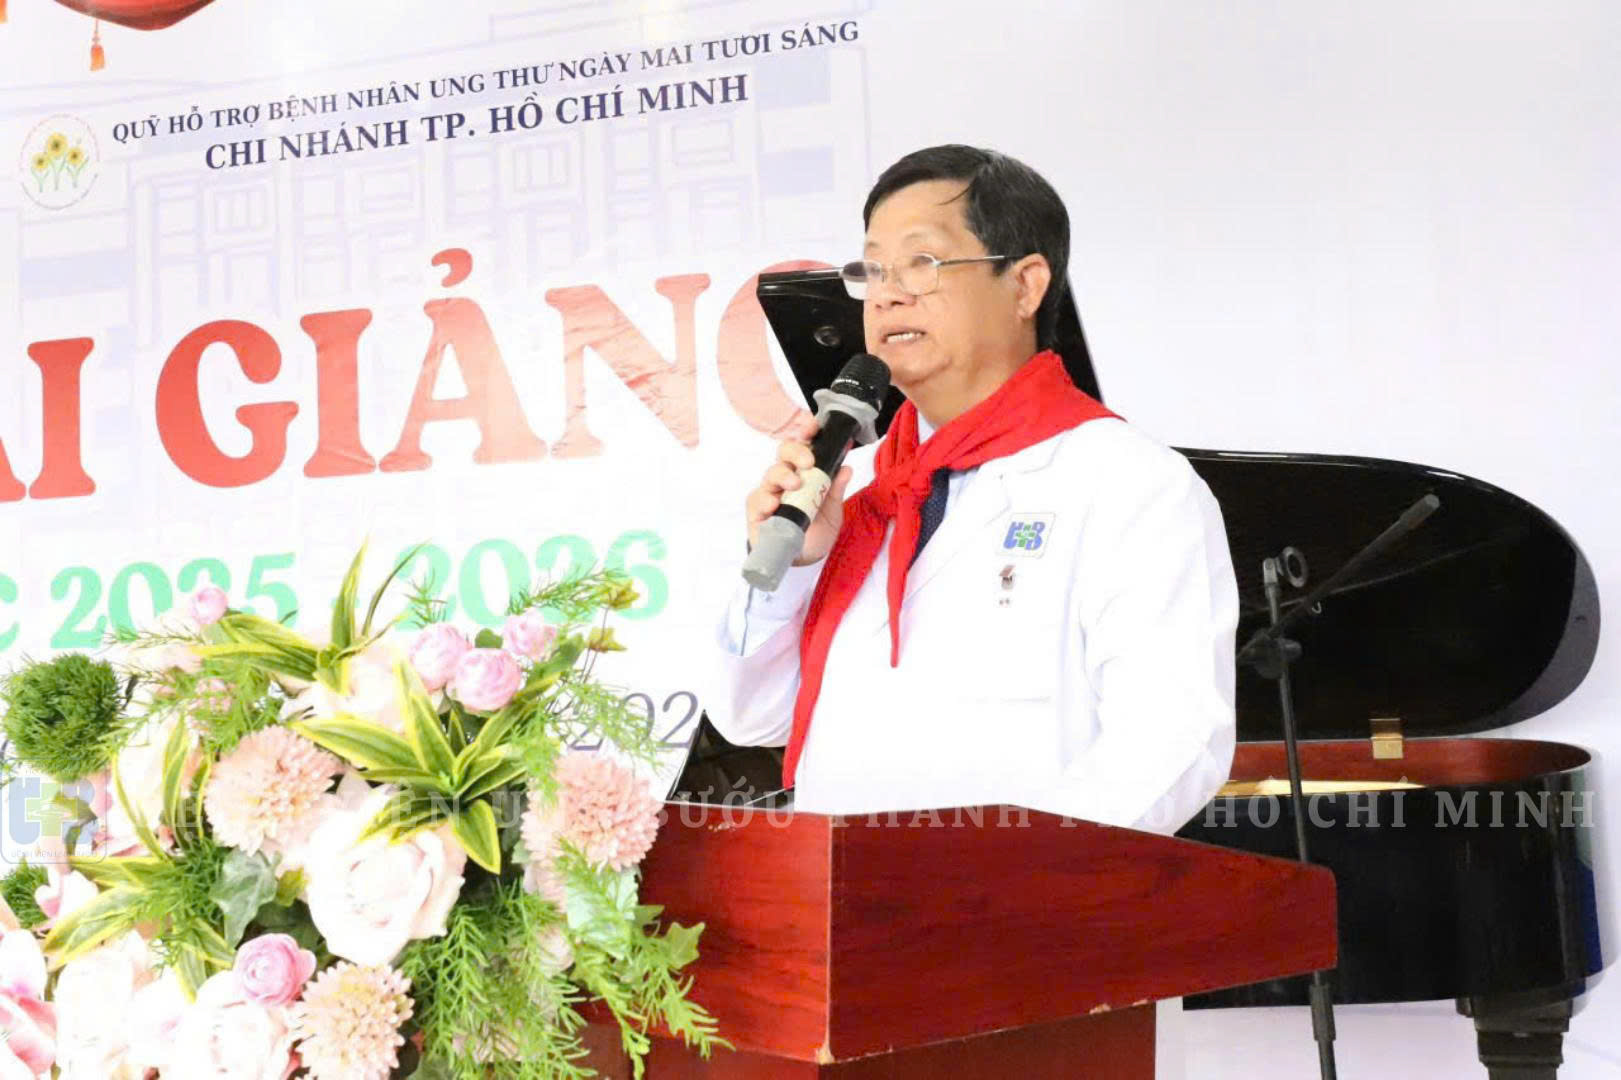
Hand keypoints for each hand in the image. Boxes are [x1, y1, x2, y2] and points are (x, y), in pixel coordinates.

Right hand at [745, 411, 853, 564]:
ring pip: (772, 474)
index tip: (813, 428)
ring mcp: (770, 492)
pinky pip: (757, 499)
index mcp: (804, 472)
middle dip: (796, 452)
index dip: (805, 433)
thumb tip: (847, 467)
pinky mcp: (757, 510)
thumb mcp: (832, 510)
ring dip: (783, 476)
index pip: (802, 446)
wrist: (803, 558)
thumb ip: (836, 489)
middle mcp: (786, 478)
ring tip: (795, 485)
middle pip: (784, 453)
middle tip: (809, 463)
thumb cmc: (816, 530)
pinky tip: (774, 505)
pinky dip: (765, 500)